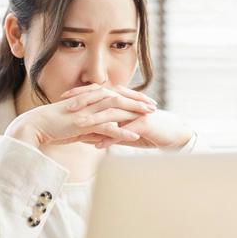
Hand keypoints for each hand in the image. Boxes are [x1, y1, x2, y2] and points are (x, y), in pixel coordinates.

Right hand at [4, 84, 156, 147]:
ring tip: (151, 116)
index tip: (145, 100)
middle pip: (120, 97)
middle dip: (138, 101)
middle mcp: (90, 102)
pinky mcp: (84, 123)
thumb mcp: (76, 125)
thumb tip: (102, 136)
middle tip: (154, 105)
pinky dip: (122, 132)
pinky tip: (134, 136)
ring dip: (135, 112)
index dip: (131, 97)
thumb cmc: (54, 126)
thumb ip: (91, 128)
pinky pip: (107, 127)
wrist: (35, 126)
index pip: (115, 94)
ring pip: (117, 109)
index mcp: (89, 99)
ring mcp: (87, 111)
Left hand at [61, 85, 194, 149]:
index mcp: (123, 100)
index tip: (63, 99)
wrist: (173, 135)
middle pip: (103, 97)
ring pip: (112, 112)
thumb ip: (109, 131)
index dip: (81, 93)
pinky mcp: (144, 123)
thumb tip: (88, 137)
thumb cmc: (149, 132)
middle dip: (84, 101)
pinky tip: (99, 145)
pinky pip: (125, 130)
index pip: (98, 92)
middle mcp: (129, 102)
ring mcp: (137, 112)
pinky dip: (111, 138)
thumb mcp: (125, 130)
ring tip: (80, 126)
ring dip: (95, 119)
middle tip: (67, 108)